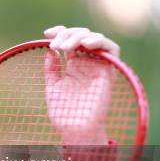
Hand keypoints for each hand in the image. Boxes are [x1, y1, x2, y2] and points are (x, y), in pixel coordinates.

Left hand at [43, 26, 119, 143]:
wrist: (74, 129)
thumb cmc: (63, 112)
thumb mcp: (52, 85)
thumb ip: (52, 68)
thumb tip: (48, 50)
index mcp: (74, 65)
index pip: (70, 39)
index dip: (60, 31)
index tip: (47, 33)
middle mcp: (87, 63)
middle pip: (82, 35)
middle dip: (67, 34)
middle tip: (55, 45)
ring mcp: (98, 66)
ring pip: (96, 38)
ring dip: (80, 36)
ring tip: (65, 46)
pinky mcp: (109, 71)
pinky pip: (112, 50)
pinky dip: (100, 42)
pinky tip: (86, 44)